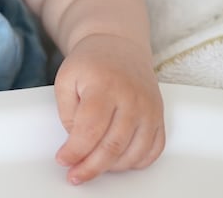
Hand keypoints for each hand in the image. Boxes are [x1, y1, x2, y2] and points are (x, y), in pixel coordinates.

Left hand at [51, 33, 164, 184]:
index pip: (90, 129)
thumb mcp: (65, 78)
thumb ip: (67, 112)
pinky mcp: (159, 116)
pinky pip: (154, 149)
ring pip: (134, 153)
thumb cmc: (90, 63)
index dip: (75, 151)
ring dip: (112, 167)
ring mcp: (149, 109)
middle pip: (113, 146)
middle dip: (91, 167)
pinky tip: (118, 161)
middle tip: (76, 175)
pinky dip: (136, 162)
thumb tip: (76, 142)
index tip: (63, 160)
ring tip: (94, 165)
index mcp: (105, 86)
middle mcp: (132, 99)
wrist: (118, 47)